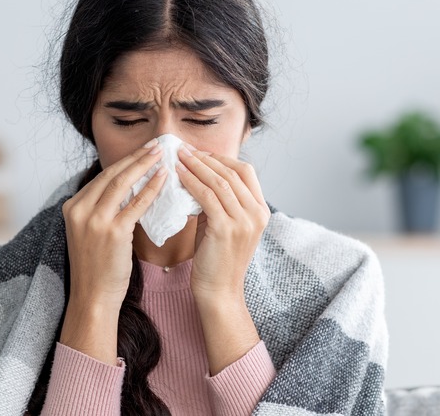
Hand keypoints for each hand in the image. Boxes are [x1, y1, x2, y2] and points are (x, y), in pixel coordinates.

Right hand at [59, 139, 166, 363]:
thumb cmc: (97, 268)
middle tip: (156, 145)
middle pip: (111, 175)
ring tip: (162, 154)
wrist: (93, 297)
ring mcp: (94, 220)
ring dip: (144, 165)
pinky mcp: (112, 232)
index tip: (143, 151)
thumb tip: (129, 189)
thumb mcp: (91, 233)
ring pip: (122, 183)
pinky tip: (164, 178)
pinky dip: (151, 188)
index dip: (125, 162)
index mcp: (72, 207)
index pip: (102, 177)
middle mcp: (79, 209)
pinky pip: (135, 203)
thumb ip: (103, 210)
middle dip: (136, 157)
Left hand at [176, 147, 269, 299]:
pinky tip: (178, 175)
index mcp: (261, 211)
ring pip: (220, 181)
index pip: (245, 172)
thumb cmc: (217, 259)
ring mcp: (244, 221)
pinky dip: (192, 182)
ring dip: (197, 166)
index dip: (221, 158)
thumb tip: (198, 176)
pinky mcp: (227, 229)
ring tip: (179, 156)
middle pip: (233, 172)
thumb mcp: (224, 224)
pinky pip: (207, 197)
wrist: (219, 291)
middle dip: (206, 158)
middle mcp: (257, 214)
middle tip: (184, 149)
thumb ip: (219, 202)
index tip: (199, 153)